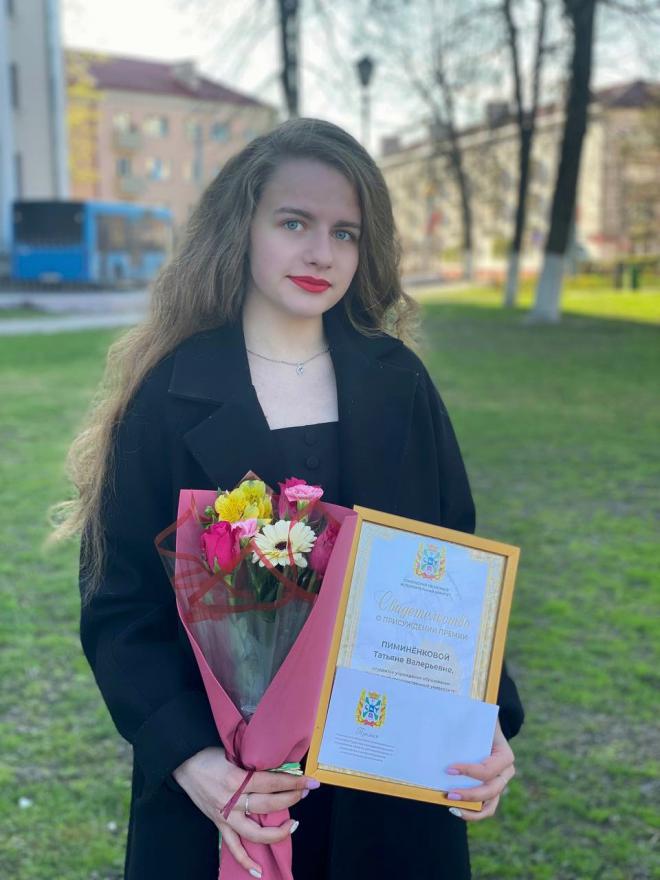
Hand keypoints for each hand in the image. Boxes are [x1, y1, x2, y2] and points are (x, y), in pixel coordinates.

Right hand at [172, 746, 317, 877]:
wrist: (184, 763)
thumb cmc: (210, 754)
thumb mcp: (234, 752)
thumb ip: (253, 763)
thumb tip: (279, 766)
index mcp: (236, 778)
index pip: (272, 782)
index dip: (293, 782)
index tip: (310, 782)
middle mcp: (232, 800)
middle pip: (268, 804)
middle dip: (291, 799)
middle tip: (306, 792)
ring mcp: (225, 815)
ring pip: (255, 832)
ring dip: (277, 831)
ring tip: (293, 825)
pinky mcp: (218, 824)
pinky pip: (232, 847)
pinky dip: (244, 860)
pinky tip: (258, 870)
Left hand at [444, 718, 514, 821]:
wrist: (487, 728)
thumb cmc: (480, 724)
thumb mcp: (477, 720)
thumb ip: (466, 722)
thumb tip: (446, 723)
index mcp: (504, 756)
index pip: (487, 770)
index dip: (469, 772)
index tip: (449, 769)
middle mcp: (506, 773)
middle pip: (490, 790)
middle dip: (469, 794)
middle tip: (449, 794)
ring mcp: (500, 784)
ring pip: (490, 805)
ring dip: (471, 808)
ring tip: (452, 807)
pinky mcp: (492, 791)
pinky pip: (485, 808)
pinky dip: (473, 812)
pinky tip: (456, 809)